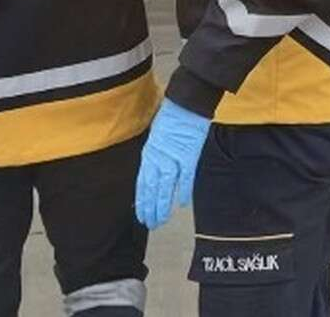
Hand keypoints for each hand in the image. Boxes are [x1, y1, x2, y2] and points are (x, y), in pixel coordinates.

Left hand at [134, 99, 210, 228]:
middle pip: (151, 189)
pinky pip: (185, 177)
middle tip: (150, 224)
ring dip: (163, 205)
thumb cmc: (171, 116)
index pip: (142, 183)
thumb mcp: (156, 136)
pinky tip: (182, 204)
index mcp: (148, 154)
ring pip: (165, 188)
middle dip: (150, 208)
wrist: (185, 104)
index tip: (140, 215)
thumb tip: (155, 169)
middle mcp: (157, 159)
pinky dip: (183, 191)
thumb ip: (155, 154)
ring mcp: (172, 158)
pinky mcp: (188, 155)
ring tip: (161, 220)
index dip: (141, 201)